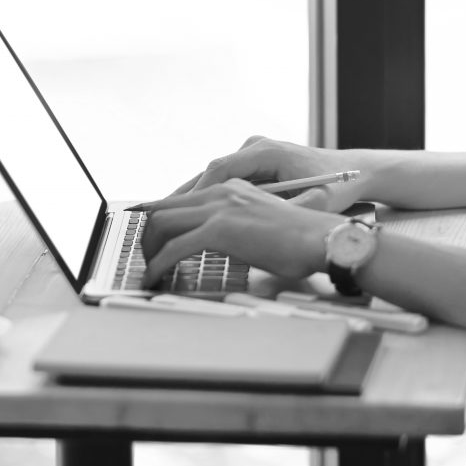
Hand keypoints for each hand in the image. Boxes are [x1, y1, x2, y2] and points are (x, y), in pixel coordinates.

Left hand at [140, 179, 345, 286]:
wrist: (321, 239)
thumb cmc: (301, 240)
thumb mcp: (261, 225)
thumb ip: (237, 227)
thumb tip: (220, 243)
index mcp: (232, 188)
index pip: (181, 199)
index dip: (160, 219)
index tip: (151, 237)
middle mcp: (222, 192)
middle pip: (164, 208)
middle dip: (148, 234)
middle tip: (145, 256)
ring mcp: (219, 208)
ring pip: (162, 224)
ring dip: (149, 249)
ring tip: (148, 270)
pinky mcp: (220, 229)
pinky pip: (175, 248)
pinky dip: (158, 264)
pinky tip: (154, 277)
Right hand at [173, 136, 371, 212]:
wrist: (355, 170)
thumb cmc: (338, 187)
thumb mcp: (315, 202)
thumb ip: (287, 211)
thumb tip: (263, 229)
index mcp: (268, 151)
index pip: (222, 168)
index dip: (199, 191)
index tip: (180, 212)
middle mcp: (256, 147)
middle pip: (210, 170)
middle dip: (184, 195)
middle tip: (158, 216)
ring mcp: (253, 152)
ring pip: (212, 175)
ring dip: (190, 196)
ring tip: (163, 216)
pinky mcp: (253, 162)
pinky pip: (222, 179)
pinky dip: (205, 195)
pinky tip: (187, 213)